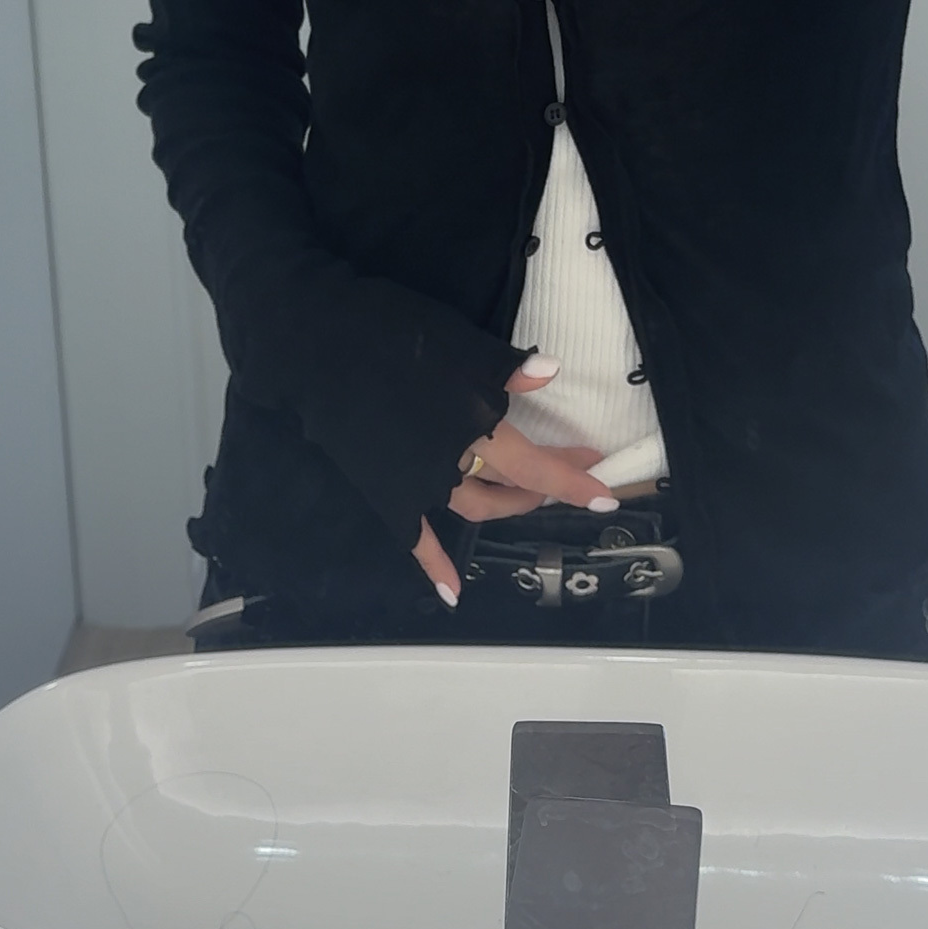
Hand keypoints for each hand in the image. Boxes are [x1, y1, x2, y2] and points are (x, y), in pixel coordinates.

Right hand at [411, 356, 621, 607]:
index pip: (536, 465)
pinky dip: (435, 565)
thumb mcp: (457, 342)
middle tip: (576, 468)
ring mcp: (420, 485)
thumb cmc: (392, 336)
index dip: (573, 480)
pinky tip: (453, 592)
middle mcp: (454, 465)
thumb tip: (550, 373)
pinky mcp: (390, 493)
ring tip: (530, 496)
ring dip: (508, 505)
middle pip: (513, 485)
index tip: (607, 497)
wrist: (320, 349)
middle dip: (549, 482)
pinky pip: (416, 538)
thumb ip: (506, 366)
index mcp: (475, 428)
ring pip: (477, 506)